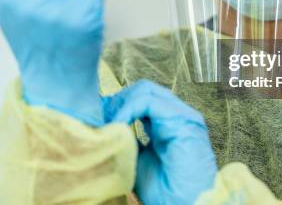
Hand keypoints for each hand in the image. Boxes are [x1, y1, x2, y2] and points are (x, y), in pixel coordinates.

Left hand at [105, 80, 217, 204]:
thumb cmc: (165, 191)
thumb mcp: (137, 158)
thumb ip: (126, 139)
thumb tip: (105, 124)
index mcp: (168, 123)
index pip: (141, 98)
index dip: (118, 103)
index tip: (98, 117)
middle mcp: (177, 115)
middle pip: (143, 90)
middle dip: (118, 100)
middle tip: (100, 117)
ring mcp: (182, 115)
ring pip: (146, 91)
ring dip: (121, 103)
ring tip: (108, 121)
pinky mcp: (183, 120)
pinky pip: (149, 102)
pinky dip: (129, 109)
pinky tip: (119, 124)